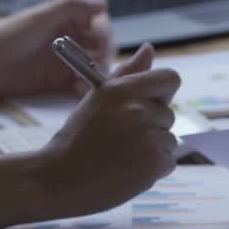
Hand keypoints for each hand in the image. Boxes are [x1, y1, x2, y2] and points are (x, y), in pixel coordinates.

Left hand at [0, 0, 113, 98]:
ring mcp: (65, 61)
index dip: (105, 33)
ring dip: (98, 74)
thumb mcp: (39, 17)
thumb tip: (103, 3)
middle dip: (105, 56)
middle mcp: (69, 39)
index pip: (98, 23)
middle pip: (101, 47)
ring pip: (94, 67)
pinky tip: (81, 91)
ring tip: (93, 80)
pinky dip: (86, 89)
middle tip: (100, 66)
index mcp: (65, 19)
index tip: (103, 43)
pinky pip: (81, 85)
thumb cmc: (4, 37)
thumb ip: (71, 7)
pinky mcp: (58, 82)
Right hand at [35, 44, 179, 214]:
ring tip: (121, 155)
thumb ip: (128, 74)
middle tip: (121, 138)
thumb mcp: (97, 99)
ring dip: (152, 149)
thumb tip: (149, 49)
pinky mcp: (154, 164)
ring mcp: (148, 138)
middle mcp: (137, 110)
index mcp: (122, 90)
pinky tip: (128, 170)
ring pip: (169, 140)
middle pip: (169, 114)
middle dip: (152, 126)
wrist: (58, 180)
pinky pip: (169, 162)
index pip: (170, 79)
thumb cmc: (77, 139)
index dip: (163, 92)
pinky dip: (153, 169)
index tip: (152, 103)